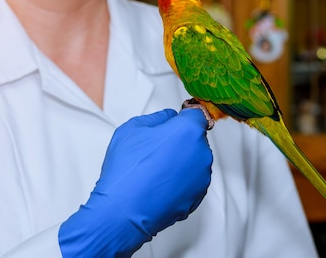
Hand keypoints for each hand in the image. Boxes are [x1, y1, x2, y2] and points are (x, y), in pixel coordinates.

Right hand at [59, 108, 212, 257]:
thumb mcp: (133, 128)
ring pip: (193, 161)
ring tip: (154, 168)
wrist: (124, 210)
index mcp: (188, 131)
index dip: (184, 117)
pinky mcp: (196, 198)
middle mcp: (201, 154)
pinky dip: (178, 181)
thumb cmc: (128, 169)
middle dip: (179, 140)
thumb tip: (167, 118)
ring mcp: (201, 178)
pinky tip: (157, 183)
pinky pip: (189, 182)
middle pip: (194, 139)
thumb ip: (157, 117)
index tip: (176, 121)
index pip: (196, 114)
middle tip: (155, 148)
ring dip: (179, 161)